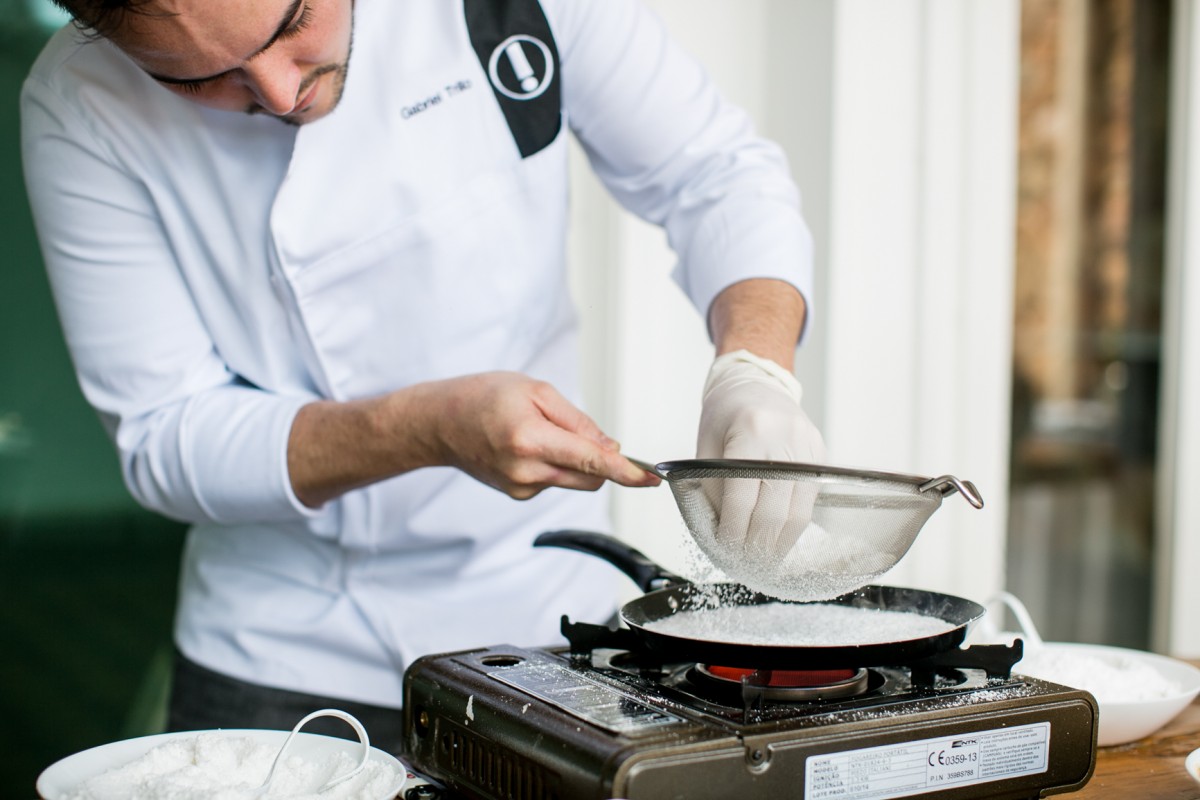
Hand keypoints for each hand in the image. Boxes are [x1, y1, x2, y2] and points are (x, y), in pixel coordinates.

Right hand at [428, 372, 658, 498]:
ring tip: (538, 431)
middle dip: (600, 459)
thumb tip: (611, 447)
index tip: (650, 479)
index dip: (626, 472)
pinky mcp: (518, 494)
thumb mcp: (536, 391)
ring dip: (574, 460)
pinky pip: (554, 480)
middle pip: (590, 477)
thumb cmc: (483, 397)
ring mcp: (521, 487)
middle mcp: (527, 471)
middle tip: (578, 430)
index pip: (592, 461)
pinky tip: (526, 445)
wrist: (439, 423)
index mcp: (531, 440)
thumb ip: (578, 421)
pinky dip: (554, 464)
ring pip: (574, 479)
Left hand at [695, 350, 825, 560]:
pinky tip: (778, 539)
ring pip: (798, 513)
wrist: (754, 383)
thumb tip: (724, 535)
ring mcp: (808, 448)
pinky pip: (809, 501)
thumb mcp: (706, 449)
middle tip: (744, 563)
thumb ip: (714, 490)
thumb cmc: (723, 416)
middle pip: (774, 512)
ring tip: (762, 560)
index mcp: (751, 432)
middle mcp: (785, 439)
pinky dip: (793, 525)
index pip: (743, 498)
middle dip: (757, 545)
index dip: (733, 531)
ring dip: (779, 544)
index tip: (725, 548)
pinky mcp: (820, 456)